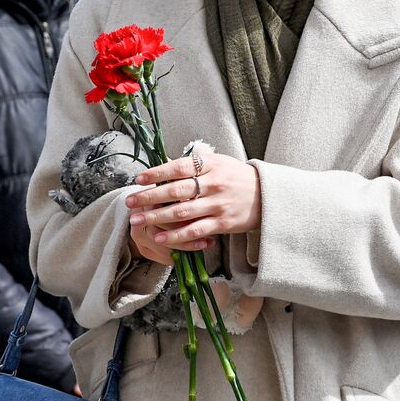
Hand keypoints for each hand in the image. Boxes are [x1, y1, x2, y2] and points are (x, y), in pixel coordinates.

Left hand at [126, 152, 261, 251]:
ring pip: (181, 212)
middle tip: (130, 202)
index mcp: (212, 165)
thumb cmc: (239, 177)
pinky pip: (195, 231)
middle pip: (176, 191)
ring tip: (137, 220)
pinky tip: (160, 237)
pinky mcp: (223, 223)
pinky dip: (176, 235)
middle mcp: (214, 184)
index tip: (139, 179)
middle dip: (149, 197)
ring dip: (156, 217)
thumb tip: (164, 166)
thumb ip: (195, 165)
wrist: (269, 196)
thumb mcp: (220, 163)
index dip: (157, 173)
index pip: (179, 167)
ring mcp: (218, 205)